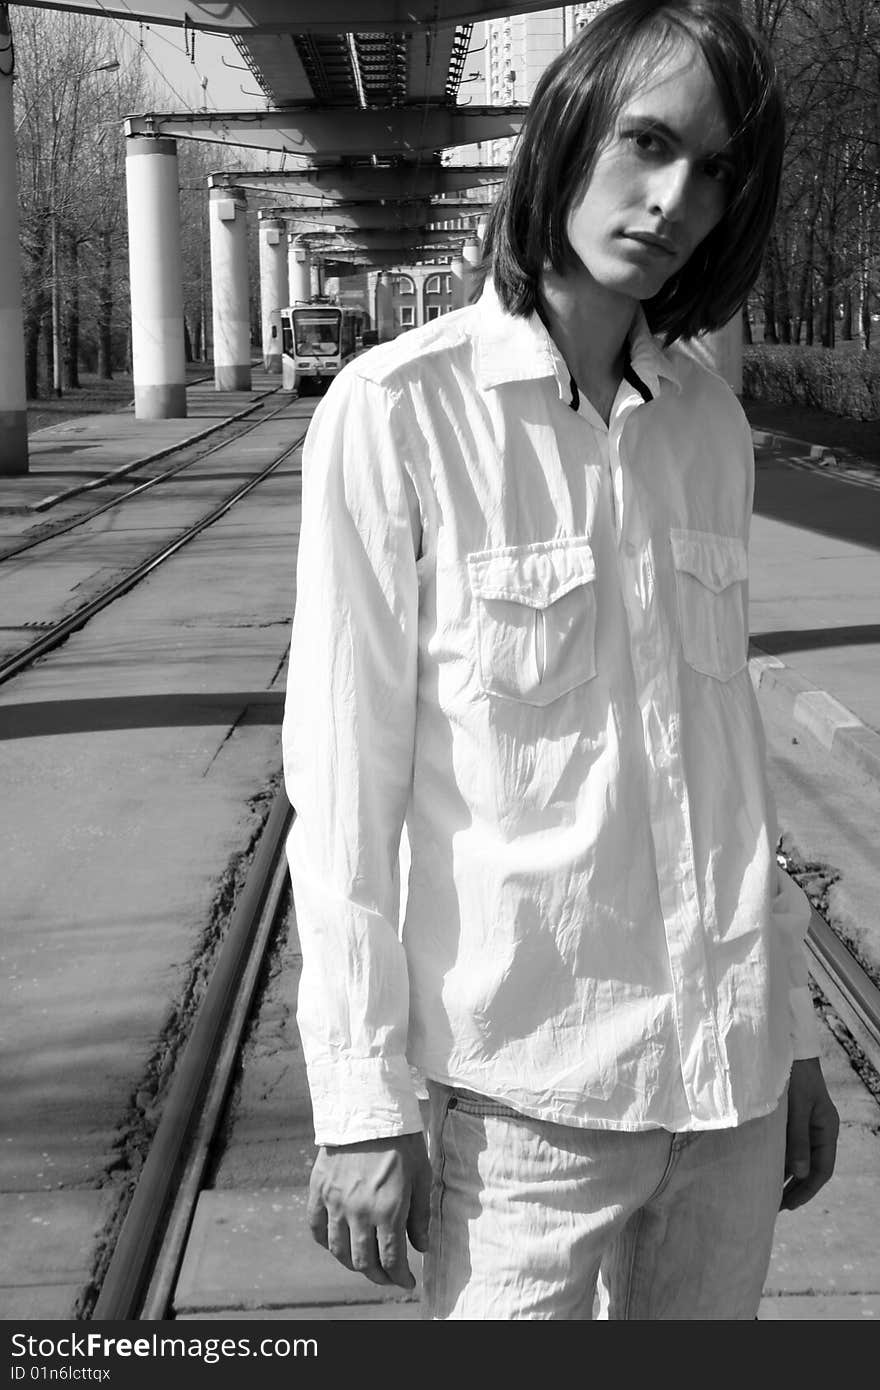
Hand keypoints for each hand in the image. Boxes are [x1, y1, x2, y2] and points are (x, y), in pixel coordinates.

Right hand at [307, 1131, 430, 1287]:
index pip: (391, 1260)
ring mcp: (335, 1202)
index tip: (406, 1282)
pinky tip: (337, 1243)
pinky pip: (316, 1228)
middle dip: (378, 1276)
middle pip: (363, 1262)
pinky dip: (326, 1242)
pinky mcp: (319, 1190)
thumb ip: (419, 1215)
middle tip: (388, 1276)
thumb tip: (420, 1247)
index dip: (399, 1278)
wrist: (368, 1107)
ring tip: (364, 1263)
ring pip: (339, 1251)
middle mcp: (359, 1212)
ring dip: (353, 1264)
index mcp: (388, 1210)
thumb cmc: (401, 1140)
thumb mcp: (421, 1175)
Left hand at [780, 1057, 838, 1210]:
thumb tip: (801, 1173)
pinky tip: (767, 1169)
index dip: (807, 1189)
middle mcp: (818, 1129)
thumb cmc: (794, 1076)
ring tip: (770, 1194)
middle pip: (811, 1168)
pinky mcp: (791, 1119)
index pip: (822, 1169)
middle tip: (777, 1207)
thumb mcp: (797, 1108)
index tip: (789, 1205)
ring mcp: (806, 1124)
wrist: (787, 1048)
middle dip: (797, 1188)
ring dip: (788, 1176)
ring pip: (800, 1158)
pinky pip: (790, 1146)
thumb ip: (797, 1139)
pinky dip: (781, 1160)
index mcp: (826, 1129)